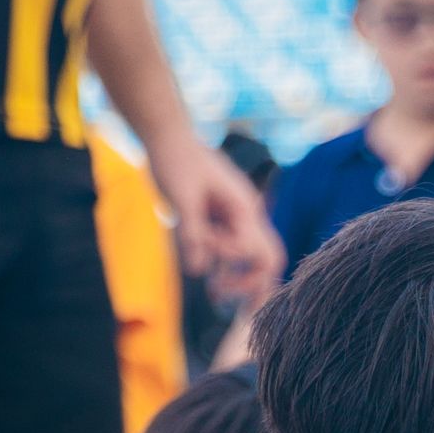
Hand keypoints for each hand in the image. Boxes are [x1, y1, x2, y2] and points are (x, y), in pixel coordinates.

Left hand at [150, 129, 281, 304]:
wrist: (165, 134)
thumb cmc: (174, 160)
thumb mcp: (181, 198)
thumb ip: (192, 234)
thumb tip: (198, 272)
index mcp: (244, 207)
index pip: (256, 251)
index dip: (232, 261)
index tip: (205, 256)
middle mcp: (246, 213)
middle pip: (268, 258)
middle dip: (252, 282)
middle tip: (224, 297)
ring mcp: (236, 214)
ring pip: (251, 254)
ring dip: (237, 274)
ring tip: (214, 293)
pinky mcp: (221, 215)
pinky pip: (232, 245)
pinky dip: (223, 262)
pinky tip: (207, 270)